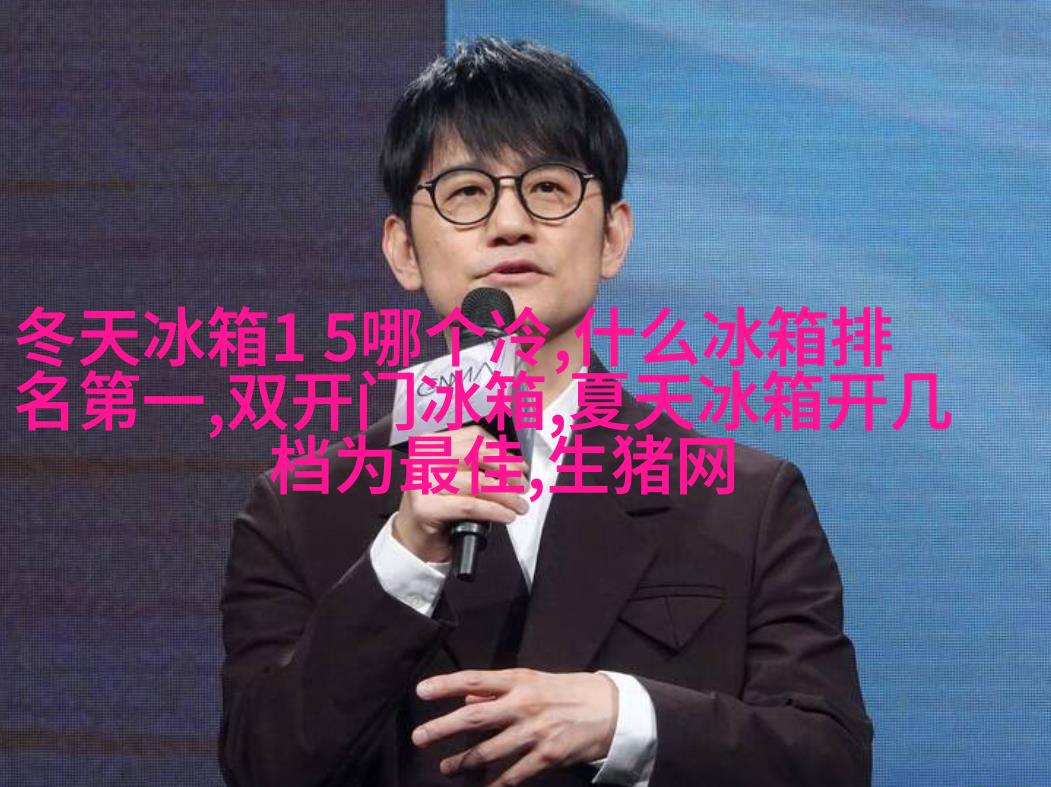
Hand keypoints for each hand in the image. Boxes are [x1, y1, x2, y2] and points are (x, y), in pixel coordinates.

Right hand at [393, 425, 528, 562]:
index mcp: (431, 444)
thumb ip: (474, 463)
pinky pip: (470, 506)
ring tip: (519, 505)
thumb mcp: (452, 475)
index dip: (502, 451)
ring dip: (506, 495)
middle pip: (477, 456)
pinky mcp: (426, 507)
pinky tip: (506, 515)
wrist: (410, 538)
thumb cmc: (435, 507)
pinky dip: (494, 510)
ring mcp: (423, 482)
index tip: (519, 465)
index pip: (474, 437)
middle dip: (507, 472)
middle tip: (522, 486)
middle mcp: (424, 458)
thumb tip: (513, 466)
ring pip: (477, 482)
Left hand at [412, 668, 617, 785]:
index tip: (421, 691)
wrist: (609, 709)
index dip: (446, 685)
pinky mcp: (547, 755)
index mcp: (518, 680)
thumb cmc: (567, 691)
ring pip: (489, 750)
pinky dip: (495, 784)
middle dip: (443, 728)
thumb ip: (498, 690)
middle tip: (419, 736)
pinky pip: (514, 774)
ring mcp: (535, 731)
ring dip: (463, 762)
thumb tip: (466, 698)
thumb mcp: (533, 681)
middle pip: (474, 717)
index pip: (474, 680)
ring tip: (445, 769)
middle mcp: (523, 704)